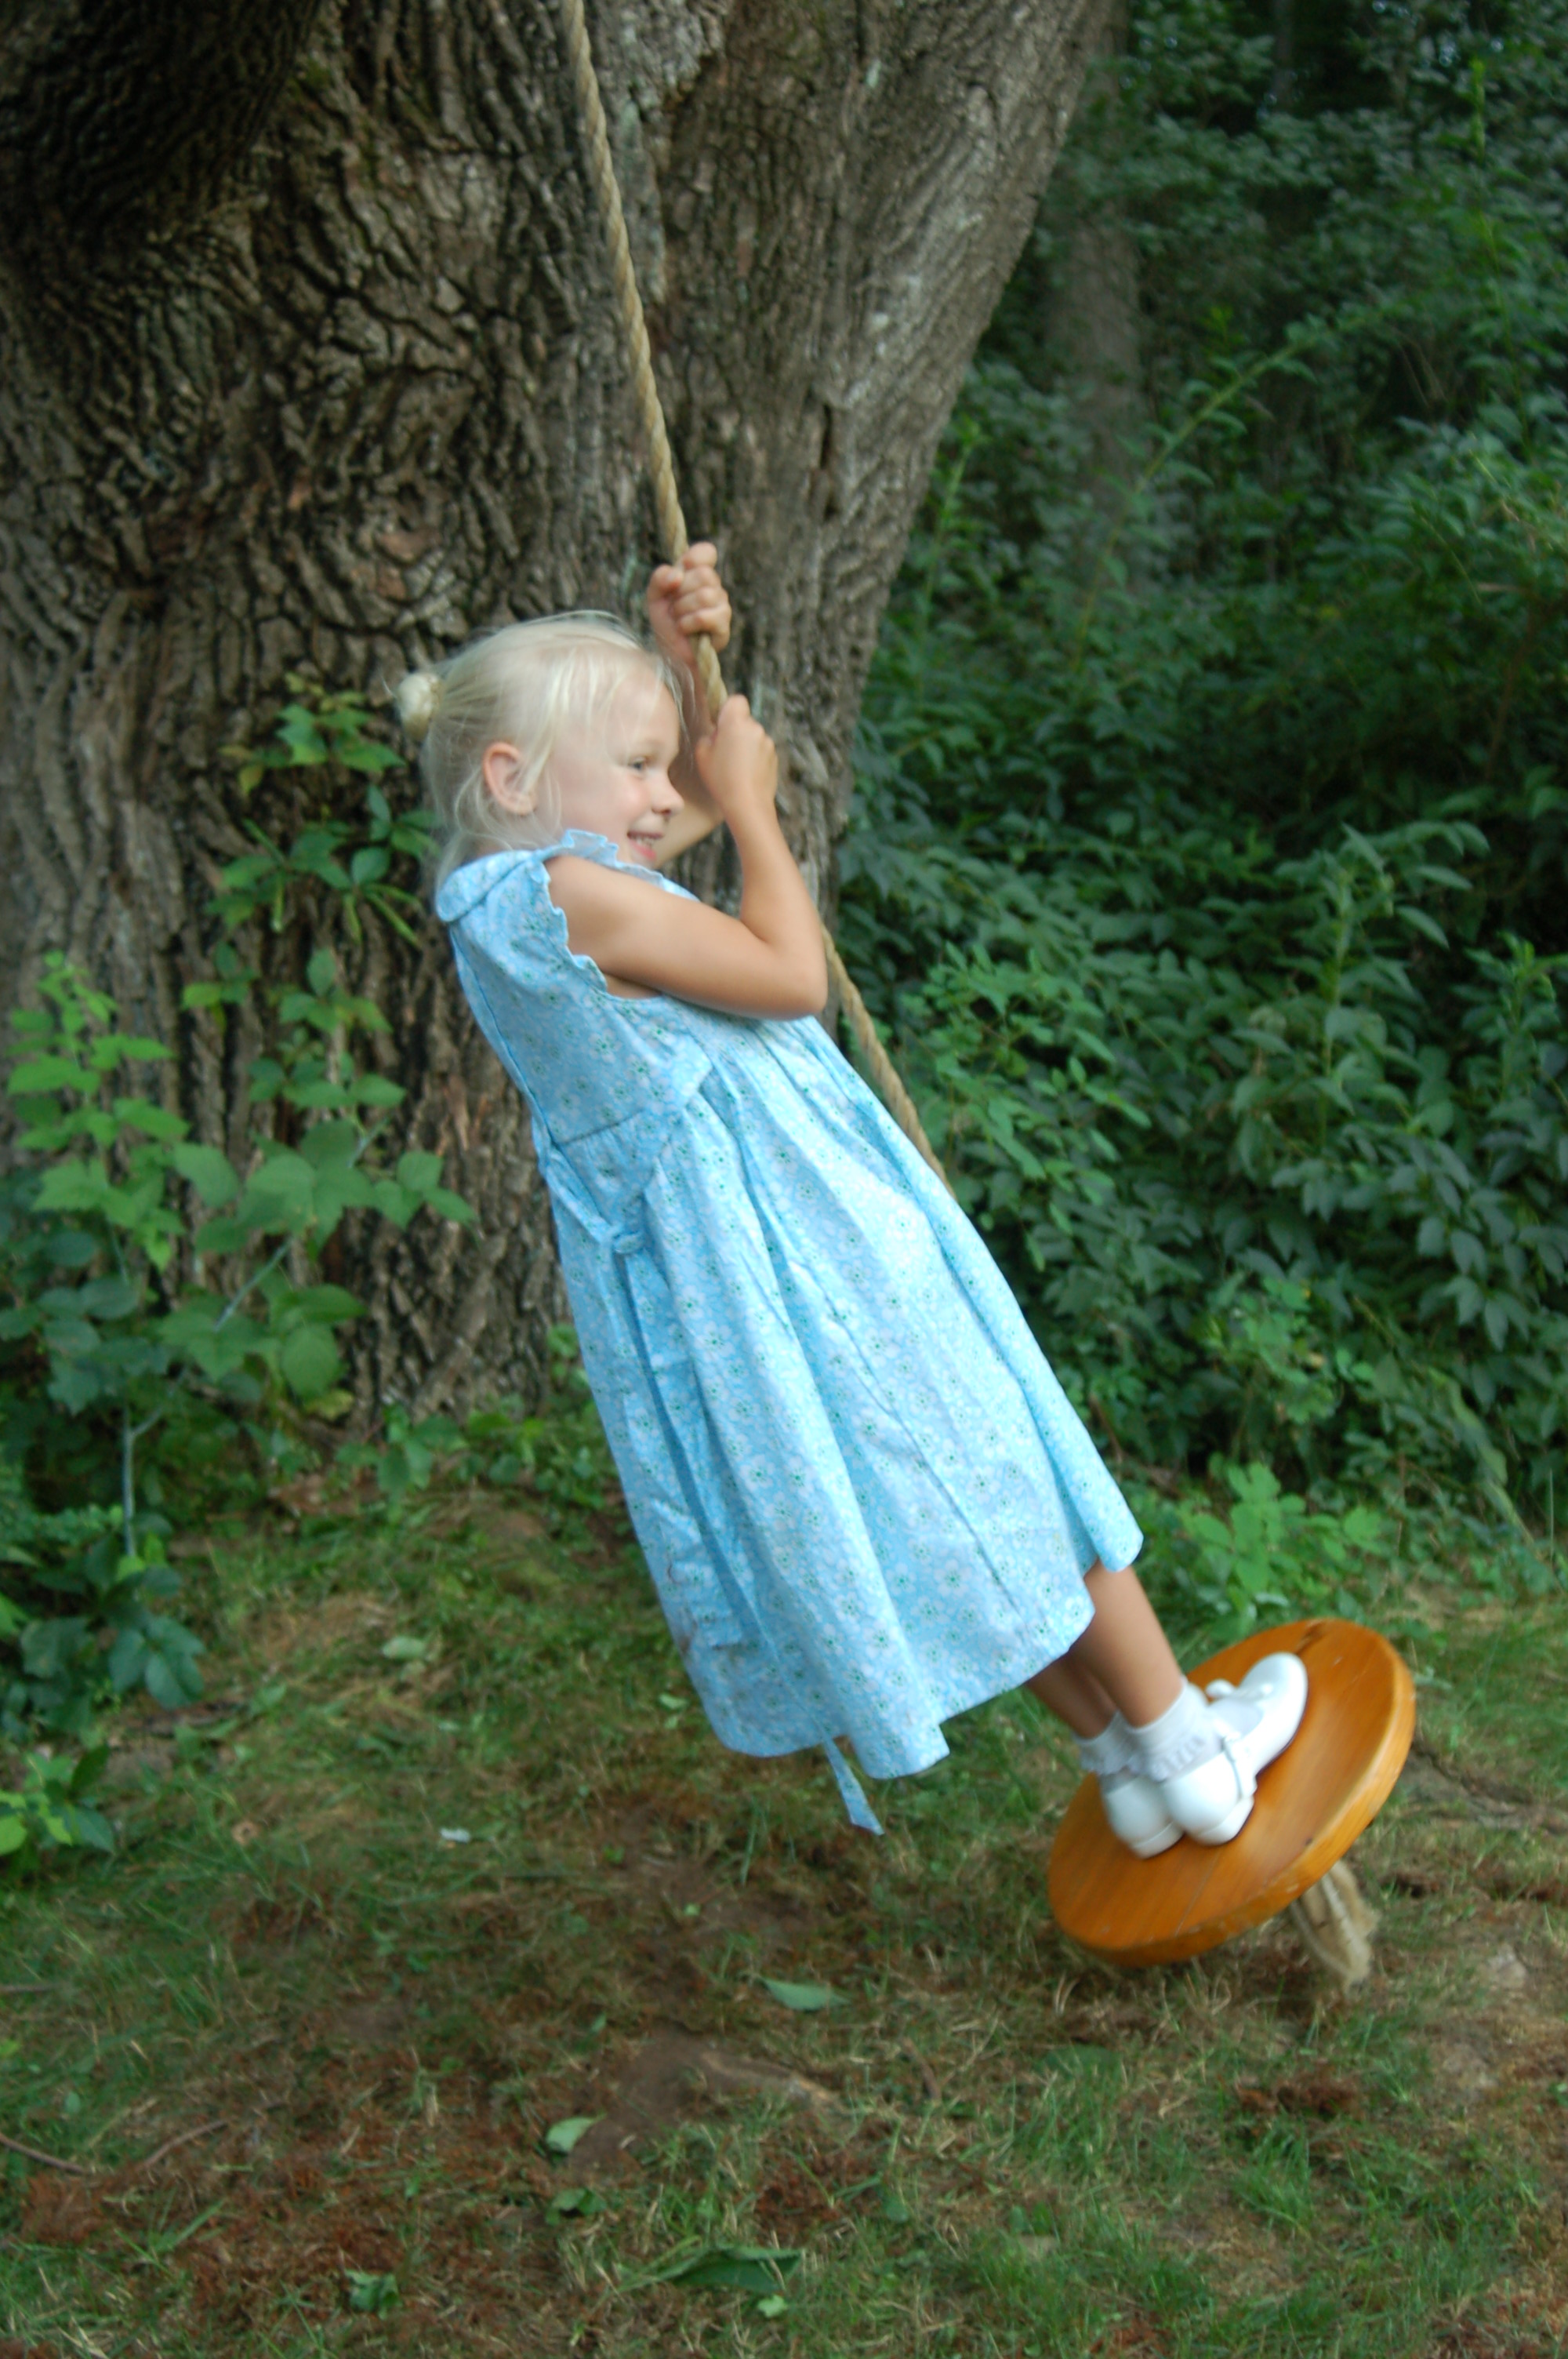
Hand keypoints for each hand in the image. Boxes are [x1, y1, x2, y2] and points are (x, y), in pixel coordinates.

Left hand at [647, 542, 731, 670]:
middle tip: (673, 607)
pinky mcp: (723, 627)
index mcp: (699, 576)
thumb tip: (677, 574)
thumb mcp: (654, 597)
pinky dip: (688, 624)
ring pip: (705, 595)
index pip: (707, 552)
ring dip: (682, 610)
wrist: (670, 654)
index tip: (681, 570)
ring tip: (678, 620)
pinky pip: (705, 617)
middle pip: (705, 574)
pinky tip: (684, 630)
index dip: (694, 557)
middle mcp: (714, 588)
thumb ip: (659, 579)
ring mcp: (722, 607)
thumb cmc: (665, 623)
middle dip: (681, 592)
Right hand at [693, 695, 776, 824]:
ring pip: (753, 737)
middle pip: (744, 721)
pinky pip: (761, 751)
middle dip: (735, 731)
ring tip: (735, 768)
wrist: (748, 804)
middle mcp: (755, 728)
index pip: (737, 700)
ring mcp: (768, 742)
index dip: (728, 710)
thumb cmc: (721, 779)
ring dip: (746, 746)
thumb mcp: (702, 755)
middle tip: (724, 753)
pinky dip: (755, 758)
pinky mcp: (774, 757)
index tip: (721, 726)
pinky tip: (747, 775)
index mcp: (736, 722)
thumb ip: (708, 737)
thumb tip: (717, 736)